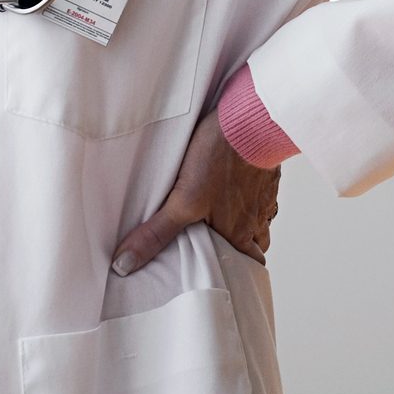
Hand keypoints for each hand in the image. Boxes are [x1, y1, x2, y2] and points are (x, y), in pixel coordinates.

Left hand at [112, 103, 281, 273]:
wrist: (252, 120)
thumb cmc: (221, 159)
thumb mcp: (182, 201)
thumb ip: (157, 234)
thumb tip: (126, 264)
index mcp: (239, 232)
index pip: (248, 264)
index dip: (239, 269)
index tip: (226, 272)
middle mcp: (257, 218)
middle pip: (257, 244)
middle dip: (243, 248)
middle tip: (223, 246)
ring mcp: (265, 194)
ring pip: (261, 219)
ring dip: (248, 222)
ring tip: (228, 217)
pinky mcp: (267, 171)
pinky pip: (264, 191)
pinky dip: (252, 193)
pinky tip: (237, 183)